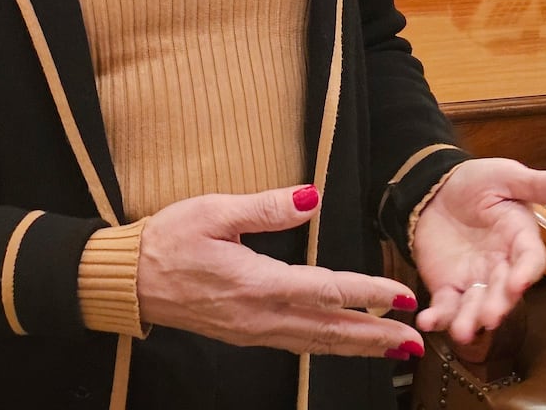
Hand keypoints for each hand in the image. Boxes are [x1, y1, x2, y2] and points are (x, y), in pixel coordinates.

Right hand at [139, 185, 425, 359]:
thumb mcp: (213, 211)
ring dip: (358, 347)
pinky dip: (329, 346)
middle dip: (375, 336)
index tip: (399, 295)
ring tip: (395, 349)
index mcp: (256, 283)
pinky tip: (346, 343)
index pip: (324, 289)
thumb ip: (264, 207)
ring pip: (316, 343)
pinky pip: (298, 344)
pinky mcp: (245, 333)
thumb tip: (311, 196)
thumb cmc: (168, 239)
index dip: (366, 293)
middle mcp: (259, 315)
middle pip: (329, 329)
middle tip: (417, 341)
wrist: (129, 280)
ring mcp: (252, 330)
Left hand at [411, 158, 545, 344]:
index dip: (526, 272)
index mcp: (520, 239)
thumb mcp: (509, 176)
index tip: (519, 283)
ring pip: (476, 306)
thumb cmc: (479, 181)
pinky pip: (445, 306)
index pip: (530, 259)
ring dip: (470, 320)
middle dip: (498, 304)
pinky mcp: (448, 286)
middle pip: (504, 291)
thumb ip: (541, 184)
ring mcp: (475, 280)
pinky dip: (438, 317)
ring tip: (461, 332)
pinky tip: (427, 322)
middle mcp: (502, 266)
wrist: (437, 186)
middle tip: (491, 316)